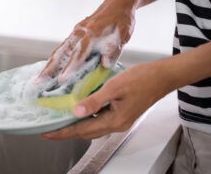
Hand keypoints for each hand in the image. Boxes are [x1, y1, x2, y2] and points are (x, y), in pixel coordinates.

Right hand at [37, 0, 136, 83]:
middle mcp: (80, 31)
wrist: (118, 2)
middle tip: (39, 82)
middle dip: (50, 68)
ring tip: (39, 79)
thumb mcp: (123, 33)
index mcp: (92, 32)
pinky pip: (62, 47)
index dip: (70, 66)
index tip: (62, 79)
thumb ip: (114, 49)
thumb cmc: (122, 19)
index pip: (79, 52)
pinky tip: (49, 68)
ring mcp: (76, 32)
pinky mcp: (75, 33)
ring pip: (59, 50)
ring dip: (48, 64)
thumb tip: (104, 64)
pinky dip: (54, 59)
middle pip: (61, 51)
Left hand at [41, 61, 172, 139]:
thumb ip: (94, 101)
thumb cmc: (142, 79)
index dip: (63, 132)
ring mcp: (120, 120)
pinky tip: (81, 109)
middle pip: (86, 132)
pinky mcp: (122, 114)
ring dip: (77, 125)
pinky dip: (88, 118)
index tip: (47, 133)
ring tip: (62, 119)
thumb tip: (75, 112)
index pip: (81, 130)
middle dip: (67, 131)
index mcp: (114, 120)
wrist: (162, 77)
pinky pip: (100, 120)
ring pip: (93, 127)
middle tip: (50, 127)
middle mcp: (117, 124)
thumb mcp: (114, 87)